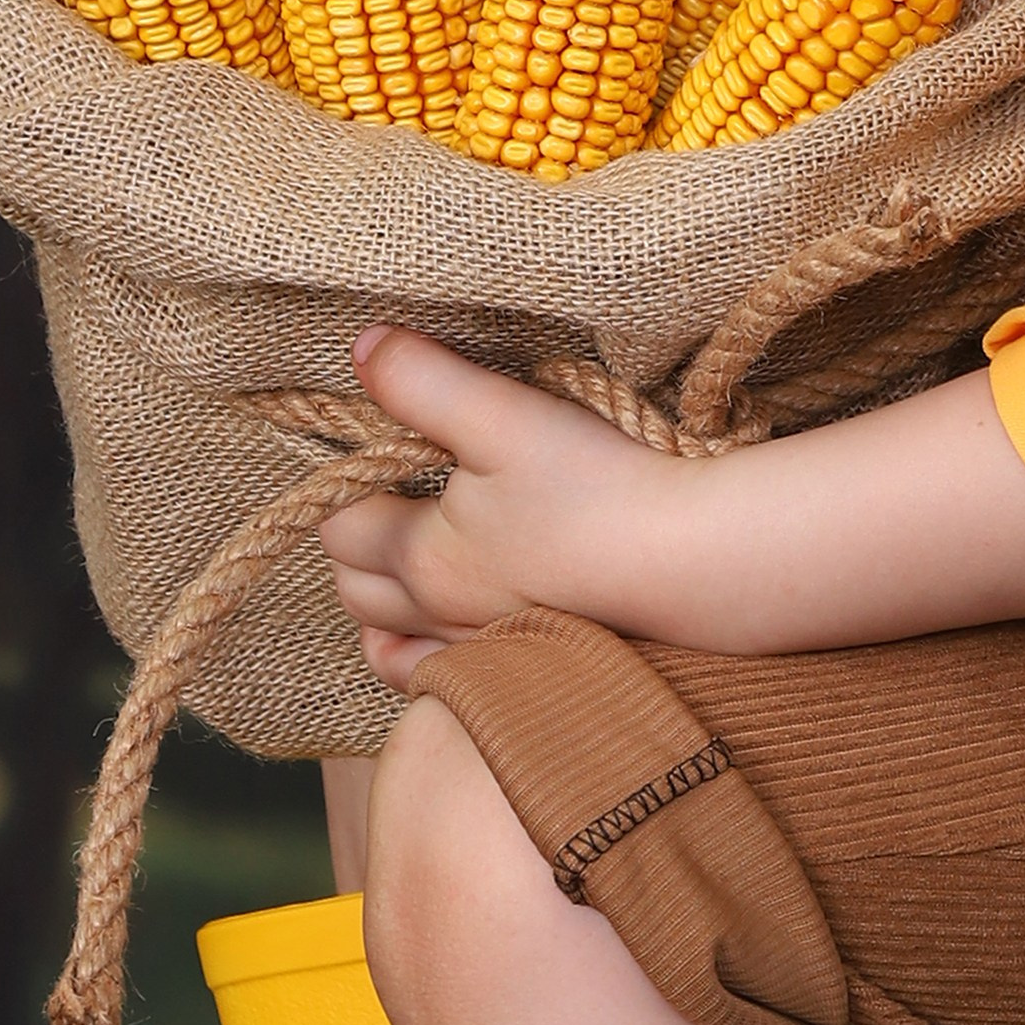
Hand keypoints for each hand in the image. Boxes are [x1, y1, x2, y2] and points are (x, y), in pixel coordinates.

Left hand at [319, 326, 697, 692]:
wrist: (685, 559)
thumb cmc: (596, 486)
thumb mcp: (504, 417)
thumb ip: (424, 382)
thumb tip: (360, 347)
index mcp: (421, 555)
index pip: (338, 519)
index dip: (343, 473)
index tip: (376, 434)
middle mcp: (436, 611)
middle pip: (352, 580)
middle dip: (353, 531)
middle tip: (389, 479)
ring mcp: (475, 644)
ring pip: (384, 630)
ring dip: (375, 589)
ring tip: (401, 542)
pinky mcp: (517, 661)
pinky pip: (430, 677)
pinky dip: (407, 653)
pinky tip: (420, 629)